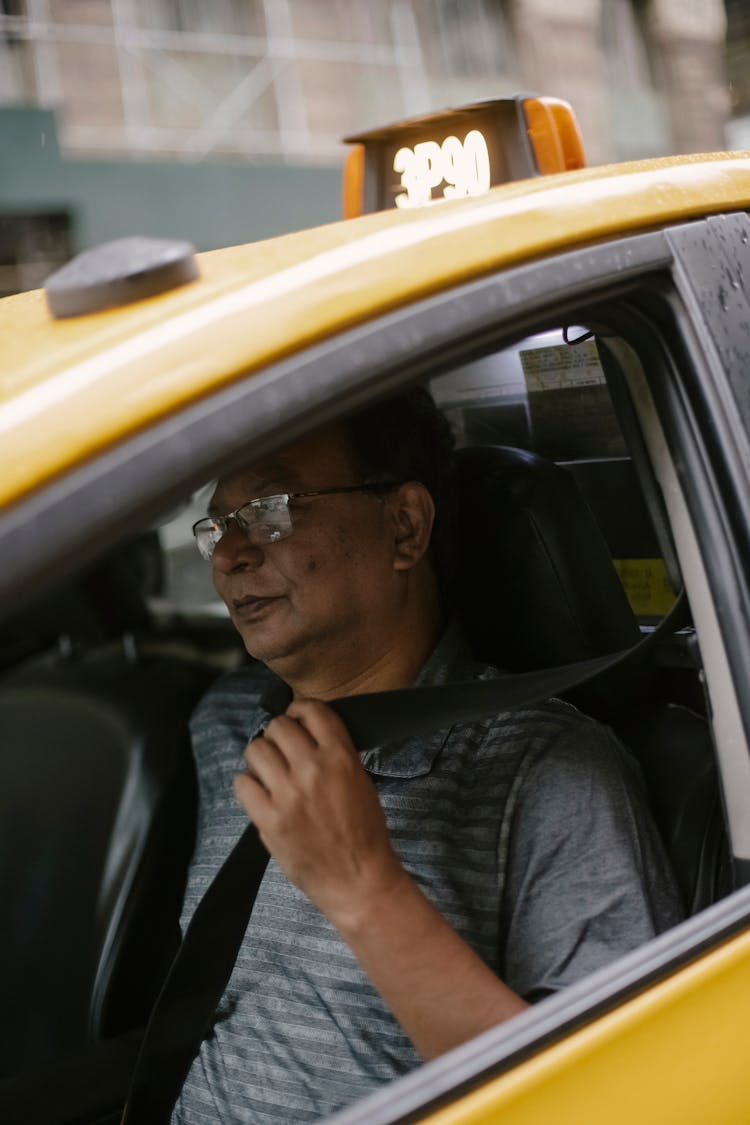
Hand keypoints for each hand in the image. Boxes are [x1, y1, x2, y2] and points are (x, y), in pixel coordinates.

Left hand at [234, 699, 406, 928]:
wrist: (357, 879)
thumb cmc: (364, 831)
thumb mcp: (360, 780)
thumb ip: (335, 753)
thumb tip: (307, 733)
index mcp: (341, 757)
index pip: (312, 711)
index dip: (299, 710)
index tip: (296, 719)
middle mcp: (312, 770)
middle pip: (278, 726)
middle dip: (278, 735)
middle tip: (282, 751)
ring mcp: (287, 794)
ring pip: (256, 749)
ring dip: (261, 756)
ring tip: (269, 771)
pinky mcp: (268, 819)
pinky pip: (242, 782)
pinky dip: (248, 785)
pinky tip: (260, 793)